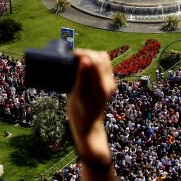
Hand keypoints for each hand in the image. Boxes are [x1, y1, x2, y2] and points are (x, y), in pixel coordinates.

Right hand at [67, 49, 115, 165]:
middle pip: (102, 57)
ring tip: (77, 62)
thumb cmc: (80, 113)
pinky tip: (83, 68)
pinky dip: (93, 63)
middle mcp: (109, 82)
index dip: (84, 53)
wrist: (88, 127)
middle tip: (73, 59)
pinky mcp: (106, 84)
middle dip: (88, 54)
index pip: (97, 60)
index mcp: (102, 85)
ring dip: (91, 57)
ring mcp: (109, 83)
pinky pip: (102, 67)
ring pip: (103, 60)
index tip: (71, 56)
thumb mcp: (78, 96)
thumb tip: (85, 59)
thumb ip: (83, 77)